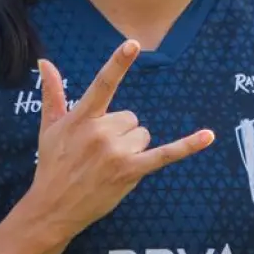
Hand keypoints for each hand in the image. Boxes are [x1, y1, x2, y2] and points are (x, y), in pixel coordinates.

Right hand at [24, 40, 213, 240]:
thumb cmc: (52, 165)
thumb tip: (45, 61)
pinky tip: (208, 136)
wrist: (51, 209)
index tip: (133, 44)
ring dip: (131, 149)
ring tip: (107, 165)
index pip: (103, 84)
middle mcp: (100, 132)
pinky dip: (187, 146)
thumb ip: (53, 92)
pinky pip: (165, 154)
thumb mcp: (49, 128)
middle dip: (120, 133)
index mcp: (81, 118)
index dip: (118, 63)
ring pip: (142, 136)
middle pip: (131, 118)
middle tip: (97, 153)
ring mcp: (116, 153)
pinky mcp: (130, 171)